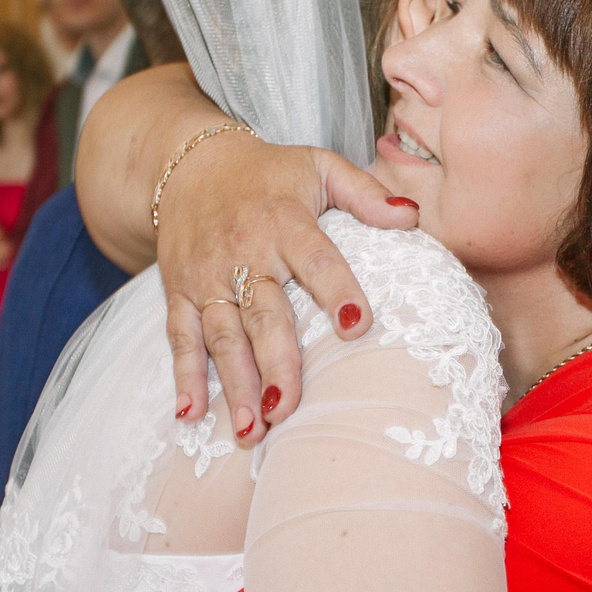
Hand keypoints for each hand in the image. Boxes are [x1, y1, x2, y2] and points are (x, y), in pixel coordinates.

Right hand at [153, 134, 414, 445]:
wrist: (187, 161)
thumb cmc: (268, 172)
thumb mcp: (319, 166)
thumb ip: (365, 193)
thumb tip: (411, 216)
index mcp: (285, 223)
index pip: (316, 259)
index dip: (337, 290)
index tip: (358, 325)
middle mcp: (244, 253)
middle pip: (263, 314)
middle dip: (275, 364)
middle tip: (288, 410)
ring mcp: (207, 277)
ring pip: (222, 335)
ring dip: (234, 384)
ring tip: (252, 430)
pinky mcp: (180, 292)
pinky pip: (180, 337)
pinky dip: (183, 376)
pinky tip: (189, 415)